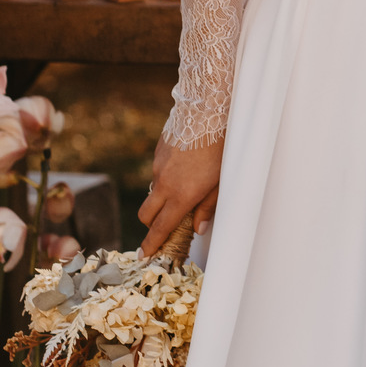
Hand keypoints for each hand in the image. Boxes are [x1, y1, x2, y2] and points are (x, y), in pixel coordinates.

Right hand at [138, 133, 223, 254]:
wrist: (208, 111)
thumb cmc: (221, 148)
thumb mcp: (220, 182)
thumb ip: (207, 207)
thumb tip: (198, 229)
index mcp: (181, 196)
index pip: (160, 228)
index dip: (151, 244)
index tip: (144, 255)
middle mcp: (164, 184)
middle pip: (146, 215)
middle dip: (151, 225)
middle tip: (165, 226)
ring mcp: (158, 167)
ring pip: (153, 192)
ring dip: (162, 198)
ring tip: (186, 187)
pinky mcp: (157, 152)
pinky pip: (157, 172)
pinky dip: (165, 177)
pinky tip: (184, 165)